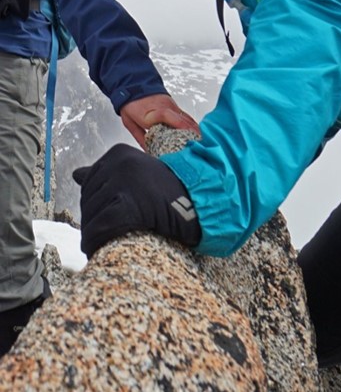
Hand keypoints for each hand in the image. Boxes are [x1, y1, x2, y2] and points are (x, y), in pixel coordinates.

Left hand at [73, 143, 200, 258]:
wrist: (201, 202)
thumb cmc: (170, 192)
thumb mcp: (137, 172)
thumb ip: (106, 173)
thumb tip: (76, 174)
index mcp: (117, 153)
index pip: (88, 185)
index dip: (97, 207)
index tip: (113, 216)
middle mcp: (117, 163)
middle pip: (88, 201)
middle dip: (95, 221)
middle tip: (113, 233)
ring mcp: (122, 182)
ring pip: (91, 217)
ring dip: (96, 236)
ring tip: (110, 243)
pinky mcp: (128, 204)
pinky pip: (99, 229)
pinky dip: (97, 243)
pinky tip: (101, 251)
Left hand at [120, 94, 198, 148]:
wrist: (134, 85)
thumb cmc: (132, 104)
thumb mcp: (130, 122)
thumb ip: (140, 137)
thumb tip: (149, 152)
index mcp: (150, 113)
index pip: (164, 115)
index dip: (177, 123)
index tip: (186, 133)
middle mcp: (163, 107)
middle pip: (181, 118)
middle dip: (192, 131)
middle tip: (199, 144)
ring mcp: (171, 105)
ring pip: (186, 117)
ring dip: (195, 129)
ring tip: (202, 141)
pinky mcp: (175, 105)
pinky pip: (186, 116)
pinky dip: (192, 124)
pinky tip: (197, 132)